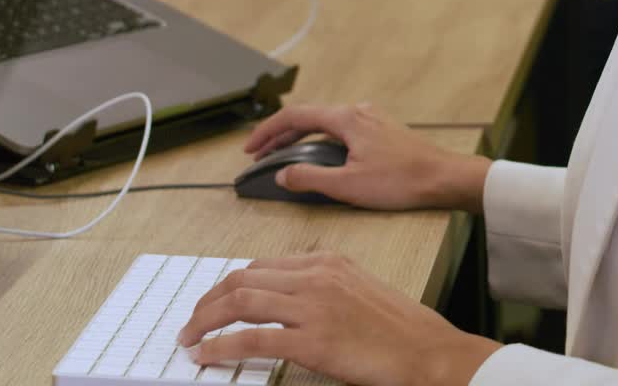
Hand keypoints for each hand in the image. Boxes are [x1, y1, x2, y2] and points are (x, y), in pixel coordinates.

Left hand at [178, 253, 500, 385]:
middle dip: (208, 301)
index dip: (229, 285)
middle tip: (192, 321)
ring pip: (240, 302)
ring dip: (205, 321)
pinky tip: (206, 355)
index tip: (214, 303)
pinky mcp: (312, 341)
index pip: (262, 266)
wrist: (428, 351)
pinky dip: (221, 346)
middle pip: (243, 278)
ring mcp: (314, 307)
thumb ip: (324, 287)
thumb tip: (286, 302)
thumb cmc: (401, 329)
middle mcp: (317, 276)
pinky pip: (252, 339)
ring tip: (189, 338)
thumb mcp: (360, 290)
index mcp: (328, 262)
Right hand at [244, 103, 490, 212]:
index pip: (294, 117)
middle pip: (309, 118)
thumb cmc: (402, 181)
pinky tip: (320, 157)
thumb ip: (309, 179)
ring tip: (284, 157)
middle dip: (280, 136)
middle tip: (260, 154)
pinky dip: (322, 141)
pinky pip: (342, 130)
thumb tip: (283, 175)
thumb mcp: (348, 185)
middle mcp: (358, 112)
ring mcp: (372, 119)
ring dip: (301, 139)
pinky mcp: (383, 131)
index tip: (250, 149)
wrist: (444, 178)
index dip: (267, 132)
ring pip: (326, 124)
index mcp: (347, 119)